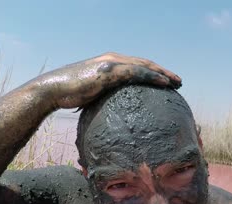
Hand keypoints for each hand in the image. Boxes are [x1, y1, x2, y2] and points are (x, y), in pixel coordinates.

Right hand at [33, 52, 181, 108]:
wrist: (54, 90)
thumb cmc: (69, 95)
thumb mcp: (91, 94)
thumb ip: (103, 97)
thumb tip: (111, 115)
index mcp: (110, 65)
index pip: (136, 66)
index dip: (152, 73)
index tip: (165, 82)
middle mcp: (113, 60)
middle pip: (144, 63)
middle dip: (162, 72)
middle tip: (177, 81)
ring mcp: (112, 64)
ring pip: (144, 65)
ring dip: (162, 73)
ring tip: (176, 82)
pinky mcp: (110, 71)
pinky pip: (137, 72)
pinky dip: (152, 76)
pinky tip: (165, 83)